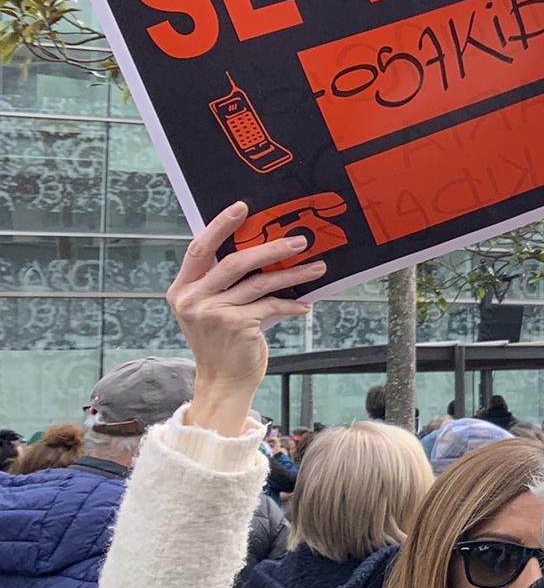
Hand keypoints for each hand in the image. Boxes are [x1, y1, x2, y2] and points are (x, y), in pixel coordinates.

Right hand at [168, 202, 323, 434]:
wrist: (222, 380)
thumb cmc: (222, 341)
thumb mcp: (212, 308)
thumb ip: (224, 283)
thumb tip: (263, 249)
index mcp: (183, 289)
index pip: (199, 249)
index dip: (219, 225)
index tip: (242, 207)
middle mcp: (193, 299)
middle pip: (234, 262)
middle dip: (270, 248)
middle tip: (300, 240)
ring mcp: (212, 313)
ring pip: (259, 283)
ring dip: (293, 274)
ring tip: (318, 267)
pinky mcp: (236, 325)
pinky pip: (271, 305)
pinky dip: (292, 304)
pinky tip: (306, 304)